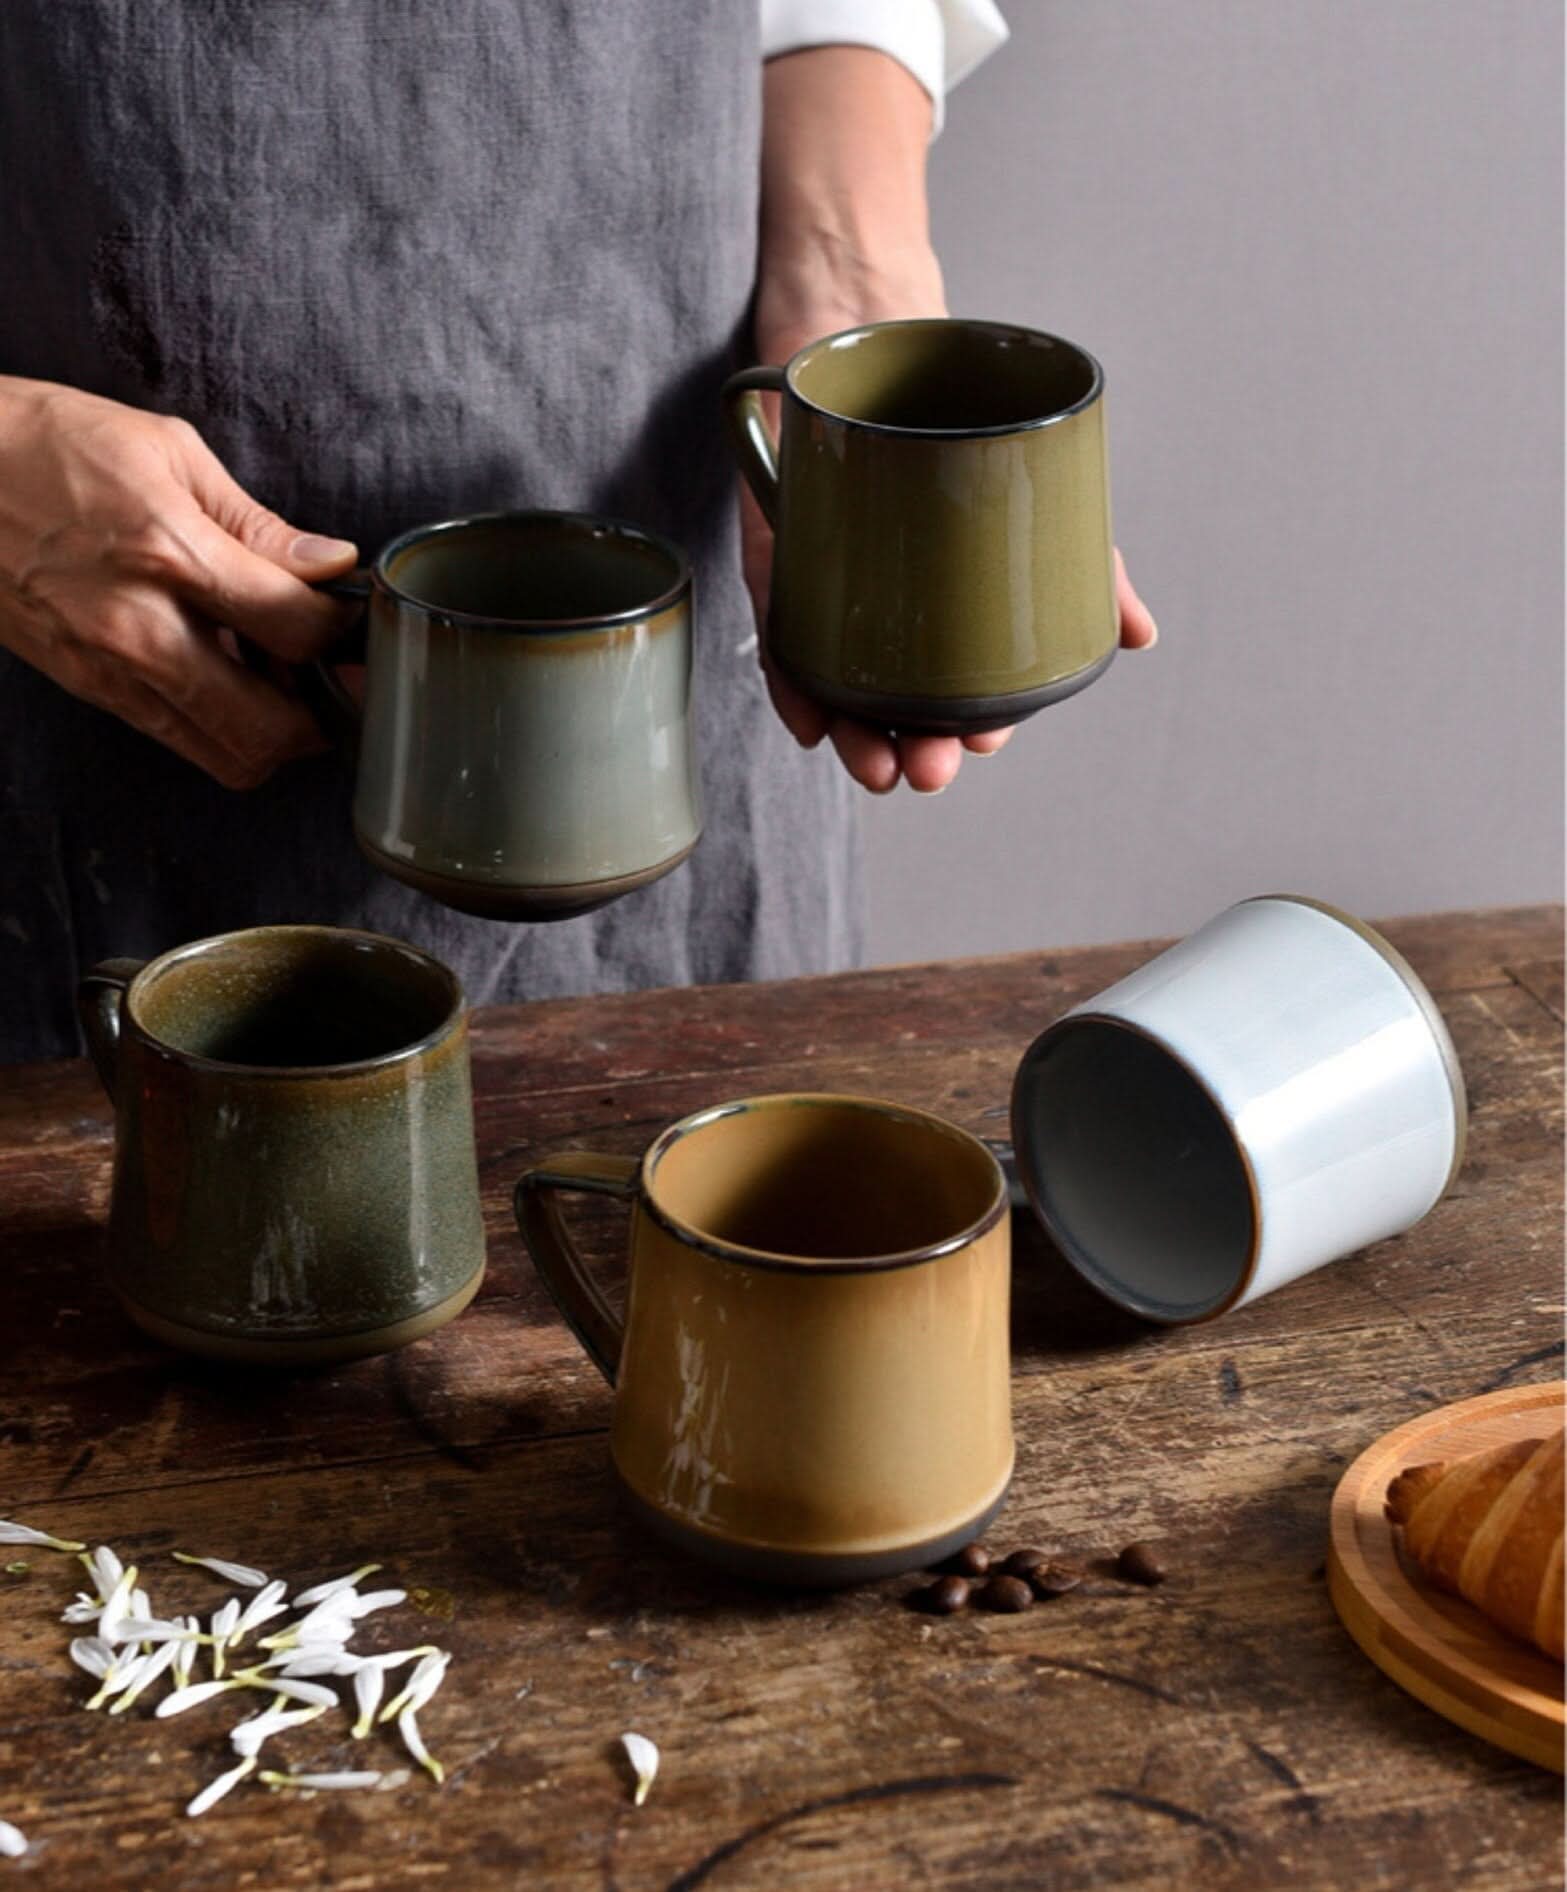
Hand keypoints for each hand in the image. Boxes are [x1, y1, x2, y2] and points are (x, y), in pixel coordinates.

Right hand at [0, 376, 358, 787]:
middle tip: (333, 676)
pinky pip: (180, 739)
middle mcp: (140, 628)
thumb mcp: (167, 452)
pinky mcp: (89, 689)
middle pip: (270, 731)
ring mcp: (110, 670)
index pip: (295, 629)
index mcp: (170, 553)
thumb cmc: (43, 444)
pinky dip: (222, 726)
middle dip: (322, 713)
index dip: (341, 631)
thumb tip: (329, 565)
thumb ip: (258, 523)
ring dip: (275, 733)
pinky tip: (227, 677)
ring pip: (228, 756)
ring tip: (281, 680)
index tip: (348, 618)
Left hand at [749, 47, 1156, 795]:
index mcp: (938, 588)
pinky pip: (778, 618)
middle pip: (888, 691)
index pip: (951, 679)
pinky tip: (807, 718)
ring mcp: (827, 569)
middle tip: (927, 771)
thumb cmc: (952, 393)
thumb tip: (1141, 636)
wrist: (876, 296)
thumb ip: (1086, 554)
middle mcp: (880, 590)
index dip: (965, 726)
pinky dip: (789, 672)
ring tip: (872, 764)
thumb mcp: (1032, 475)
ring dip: (848, 730)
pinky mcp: (777, 541)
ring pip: (833, 670)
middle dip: (905, 748)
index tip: (982, 745)